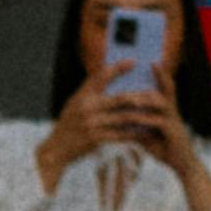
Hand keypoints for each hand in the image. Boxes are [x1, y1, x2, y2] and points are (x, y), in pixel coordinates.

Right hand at [37, 69, 142, 192]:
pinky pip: (121, 135)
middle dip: (139, 95)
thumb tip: (112, 77)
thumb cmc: (69, 124)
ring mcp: (91, 124)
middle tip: (155, 92)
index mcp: (82, 95)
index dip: (119, 67)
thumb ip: (91, 92)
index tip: (134, 61)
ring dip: (140, 115)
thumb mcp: (75, 103)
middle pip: (120, 98)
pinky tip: (145, 130)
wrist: (56, 150)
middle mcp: (87, 108)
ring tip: (153, 112)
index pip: (102, 75)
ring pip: (123, 117)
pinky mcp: (96, 139)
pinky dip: (134, 132)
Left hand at [116, 66, 195, 184]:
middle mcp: (173, 111)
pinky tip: (133, 117)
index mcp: (168, 110)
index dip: (160, 74)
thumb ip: (137, 124)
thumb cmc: (166, 148)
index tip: (152, 60)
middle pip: (167, 88)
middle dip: (159, 75)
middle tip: (149, 63)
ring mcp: (174, 120)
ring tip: (130, 96)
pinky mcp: (173, 132)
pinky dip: (145, 118)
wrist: (183, 165)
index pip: (164, 87)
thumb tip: (122, 118)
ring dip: (145, 98)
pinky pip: (157, 121)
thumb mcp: (148, 134)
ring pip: (160, 102)